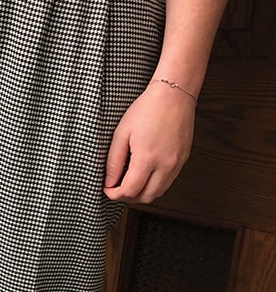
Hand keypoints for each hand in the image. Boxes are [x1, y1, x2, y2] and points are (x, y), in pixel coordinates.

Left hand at [103, 83, 194, 203]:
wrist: (173, 95)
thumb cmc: (147, 109)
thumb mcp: (121, 133)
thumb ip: (114, 161)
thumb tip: (109, 182)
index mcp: (147, 158)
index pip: (130, 191)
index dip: (115, 194)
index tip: (107, 189)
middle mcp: (166, 164)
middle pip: (145, 197)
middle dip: (128, 197)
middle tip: (117, 188)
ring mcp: (177, 164)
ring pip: (158, 193)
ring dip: (143, 192)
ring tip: (130, 181)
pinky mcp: (183, 160)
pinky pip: (168, 182)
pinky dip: (155, 184)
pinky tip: (145, 173)